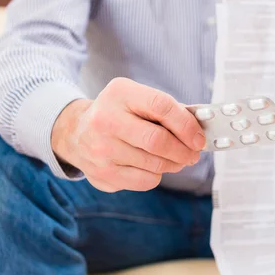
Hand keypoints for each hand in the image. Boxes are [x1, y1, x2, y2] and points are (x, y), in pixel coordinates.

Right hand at [51, 78, 205, 192]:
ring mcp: (101, 149)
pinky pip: (144, 180)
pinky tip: (152, 166)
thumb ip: (166, 109)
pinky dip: (157, 175)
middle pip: (158, 141)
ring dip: (173, 164)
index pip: (161, 106)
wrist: (75, 131)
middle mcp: (105, 120)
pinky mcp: (102, 173)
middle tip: (193, 153)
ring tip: (176, 159)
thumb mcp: (135, 98)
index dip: (186, 124)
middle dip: (184, 150)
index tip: (199, 138)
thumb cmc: (116, 113)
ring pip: (154, 164)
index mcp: (119, 94)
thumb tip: (198, 128)